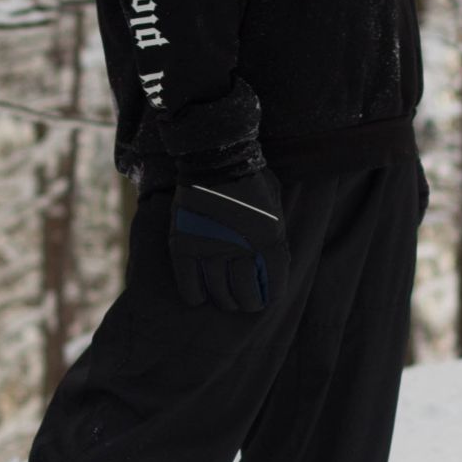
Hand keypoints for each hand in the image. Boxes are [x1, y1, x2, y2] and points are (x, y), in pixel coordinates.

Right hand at [169, 168, 287, 311]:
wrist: (216, 159)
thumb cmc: (251, 180)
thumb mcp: (276, 207)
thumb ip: (274, 235)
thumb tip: (272, 259)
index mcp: (269, 241)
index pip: (274, 286)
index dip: (270, 296)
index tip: (266, 297)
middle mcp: (241, 250)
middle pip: (245, 295)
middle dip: (247, 302)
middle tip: (243, 301)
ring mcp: (210, 250)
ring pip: (219, 294)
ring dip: (224, 300)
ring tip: (224, 298)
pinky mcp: (185, 247)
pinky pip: (190, 286)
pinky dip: (196, 295)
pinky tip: (200, 295)